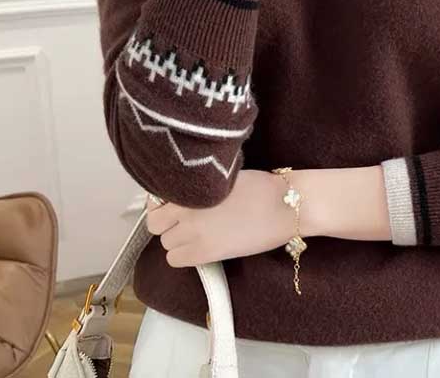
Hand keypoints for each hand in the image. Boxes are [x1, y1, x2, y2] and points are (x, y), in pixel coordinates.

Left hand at [145, 170, 295, 266]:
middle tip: (186, 221)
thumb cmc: (260, 187)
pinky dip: (184, 255)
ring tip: (200, 233)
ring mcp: (194, 233)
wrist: (283, 206)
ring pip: (166, 244)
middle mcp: (186, 211)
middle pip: (156, 225)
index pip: (156, 202)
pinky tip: (203, 246)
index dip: (164, 206)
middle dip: (168, 224)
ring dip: (178, 240)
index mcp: (192, 188)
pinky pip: (176, 260)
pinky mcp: (206, 253)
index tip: (174, 206)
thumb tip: (179, 197)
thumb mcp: (224, 178)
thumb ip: (198, 188)